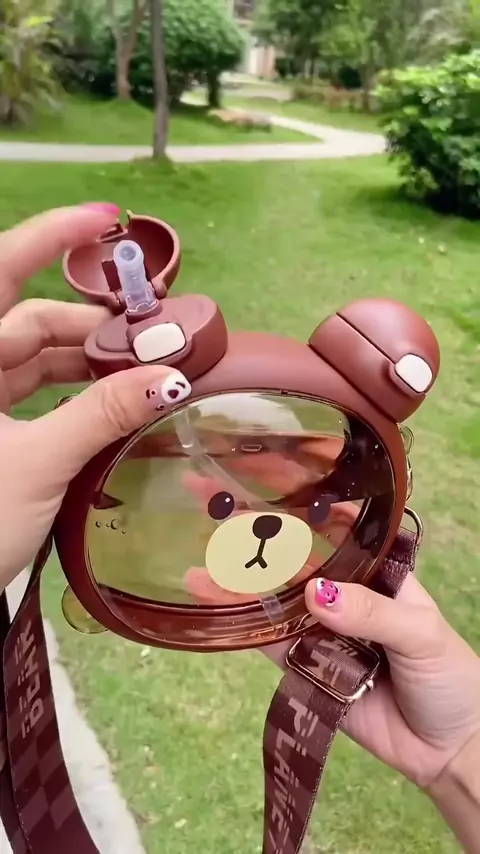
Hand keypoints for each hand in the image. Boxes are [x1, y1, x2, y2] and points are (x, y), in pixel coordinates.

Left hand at [0, 205, 191, 592]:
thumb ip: (104, 414)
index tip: (108, 222)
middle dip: (98, 326)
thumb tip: (170, 376)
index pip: (2, 273)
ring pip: (40, 359)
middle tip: (160, 339)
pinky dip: (79, 392)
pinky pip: (39, 392)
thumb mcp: (40, 464)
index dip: (51, 237)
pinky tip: (118, 399)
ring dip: (94, 362)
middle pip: (35, 322)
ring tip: (149, 371)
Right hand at [175, 431, 479, 789]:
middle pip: (290, 551)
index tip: (255, 465)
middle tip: (206, 494)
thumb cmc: (450, 676)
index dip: (294, 491)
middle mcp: (342, 588)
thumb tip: (315, 594)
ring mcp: (320, 626)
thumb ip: (371, 612)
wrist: (449, 745)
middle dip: (250, 524)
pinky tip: (210, 604)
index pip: (330, 517)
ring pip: (272, 595)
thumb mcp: (421, 632)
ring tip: (196, 562)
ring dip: (235, 577)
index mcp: (374, 567)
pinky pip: (269, 640)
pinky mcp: (306, 665)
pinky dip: (241, 623)